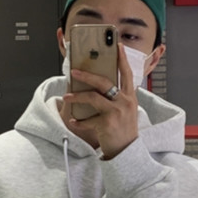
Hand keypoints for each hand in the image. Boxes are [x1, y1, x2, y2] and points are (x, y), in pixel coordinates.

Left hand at [62, 43, 138, 158]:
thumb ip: (117, 98)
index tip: (117, 45)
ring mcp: (116, 113)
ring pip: (93, 97)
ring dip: (77, 95)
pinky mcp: (107, 124)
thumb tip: (98, 86)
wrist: (127, 152)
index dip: (122, 58)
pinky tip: (74, 121)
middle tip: (74, 71)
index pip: (127, 73)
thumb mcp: (126, 112)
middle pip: (104, 82)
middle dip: (87, 74)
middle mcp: (125, 102)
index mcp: (130, 97)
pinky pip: (88, 119)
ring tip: (67, 96)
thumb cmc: (124, 131)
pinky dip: (79, 121)